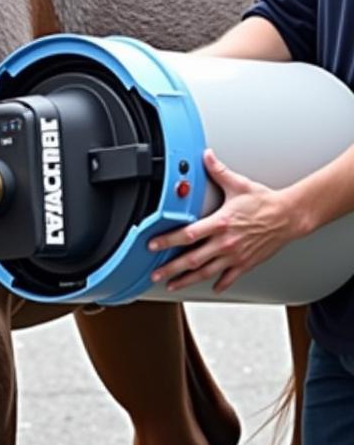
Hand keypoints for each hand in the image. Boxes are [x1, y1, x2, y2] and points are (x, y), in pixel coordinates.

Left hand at [147, 149, 297, 293]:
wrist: (291, 216)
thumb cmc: (265, 202)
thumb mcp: (238, 184)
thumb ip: (218, 171)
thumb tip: (206, 156)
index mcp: (220, 223)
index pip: (188, 234)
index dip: (167, 241)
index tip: (152, 245)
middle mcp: (226, 242)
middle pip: (192, 259)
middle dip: (171, 268)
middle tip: (155, 274)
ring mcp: (235, 255)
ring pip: (206, 272)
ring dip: (187, 280)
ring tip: (172, 285)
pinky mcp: (247, 263)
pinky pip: (230, 277)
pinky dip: (219, 284)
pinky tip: (211, 288)